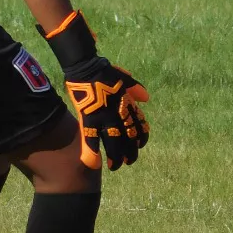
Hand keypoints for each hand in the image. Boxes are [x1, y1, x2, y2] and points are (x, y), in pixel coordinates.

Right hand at [39, 10, 151, 170]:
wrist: (86, 66)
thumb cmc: (104, 70)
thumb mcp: (125, 78)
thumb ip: (135, 89)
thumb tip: (146, 98)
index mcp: (128, 104)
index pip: (140, 125)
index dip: (141, 137)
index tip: (140, 145)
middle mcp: (119, 114)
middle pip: (129, 138)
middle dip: (130, 152)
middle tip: (129, 162)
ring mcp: (104, 117)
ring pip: (113, 144)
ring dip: (115, 158)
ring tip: (114, 167)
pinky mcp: (89, 118)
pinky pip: (91, 140)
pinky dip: (92, 153)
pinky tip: (94, 164)